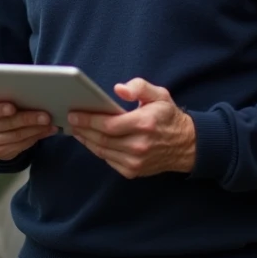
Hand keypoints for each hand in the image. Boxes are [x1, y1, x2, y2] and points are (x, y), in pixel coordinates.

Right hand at [0, 96, 58, 160]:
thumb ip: (7, 91)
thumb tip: (32, 88)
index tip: (13, 107)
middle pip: (6, 124)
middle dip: (28, 119)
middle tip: (46, 115)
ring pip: (16, 136)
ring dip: (36, 130)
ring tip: (50, 124)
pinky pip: (20, 146)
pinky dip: (36, 137)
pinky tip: (47, 131)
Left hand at [67, 77, 196, 178]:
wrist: (186, 145)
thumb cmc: (168, 117)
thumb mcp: (159, 95)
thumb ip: (139, 87)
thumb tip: (118, 89)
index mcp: (144, 124)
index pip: (108, 125)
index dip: (88, 120)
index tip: (74, 114)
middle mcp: (139, 145)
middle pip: (101, 139)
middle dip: (82, 129)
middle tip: (70, 120)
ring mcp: (136, 161)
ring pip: (102, 151)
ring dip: (86, 140)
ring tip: (76, 129)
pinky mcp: (133, 171)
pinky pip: (108, 160)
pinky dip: (97, 150)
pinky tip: (90, 140)